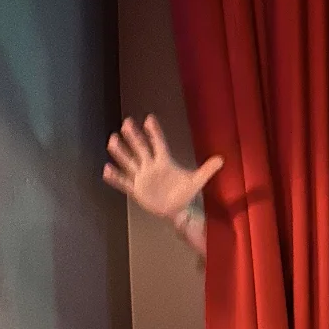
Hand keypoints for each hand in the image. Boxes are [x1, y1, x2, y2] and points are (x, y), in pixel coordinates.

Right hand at [103, 115, 223, 220]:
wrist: (176, 210)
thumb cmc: (184, 193)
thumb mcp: (196, 181)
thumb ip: (207, 170)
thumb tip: (222, 159)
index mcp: (164, 162)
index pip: (159, 143)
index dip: (154, 132)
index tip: (149, 118)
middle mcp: (151, 166)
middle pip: (141, 149)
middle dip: (134, 137)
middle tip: (126, 122)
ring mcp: (142, 177)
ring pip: (129, 162)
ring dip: (121, 152)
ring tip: (112, 140)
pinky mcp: (136, 189)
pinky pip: (124, 182)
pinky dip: (115, 177)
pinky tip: (106, 169)